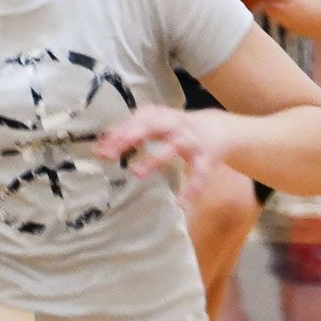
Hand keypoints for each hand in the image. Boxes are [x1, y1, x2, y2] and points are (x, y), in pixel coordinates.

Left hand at [92, 105, 235, 206]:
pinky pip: (199, 174)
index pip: (134, 121)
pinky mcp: (207, 157)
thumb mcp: (156, 125)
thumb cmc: (179, 128)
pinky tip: (181, 204)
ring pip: (173, 148)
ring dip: (155, 159)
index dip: (116, 133)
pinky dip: (191, 189)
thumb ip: (131, 132)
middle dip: (130, 137)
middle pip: (151, 127)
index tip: (97, 148)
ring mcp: (192, 141)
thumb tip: (100, 143)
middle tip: (110, 154)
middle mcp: (175, 125)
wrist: (222, 128)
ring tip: (136, 173)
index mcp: (161, 117)